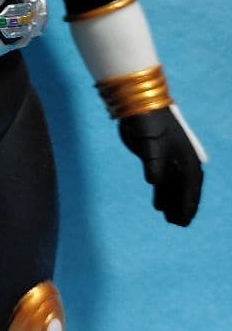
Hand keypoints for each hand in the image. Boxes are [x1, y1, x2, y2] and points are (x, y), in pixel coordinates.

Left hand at [119, 107, 204, 226]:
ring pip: (173, 187)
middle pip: (184, 190)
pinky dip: (162, 193)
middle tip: (177, 224)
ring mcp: (170, 159)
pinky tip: (158, 206)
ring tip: (168, 219)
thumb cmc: (149, 122)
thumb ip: (154, 162)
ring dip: (172, 202)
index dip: (188, 206)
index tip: (184, 222)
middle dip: (182, 207)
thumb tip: (154, 181)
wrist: (138, 105)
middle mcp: (182, 161)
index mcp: (187, 159)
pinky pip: (163, 181)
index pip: (191, 188)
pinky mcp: (156, 158)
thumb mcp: (152, 142)